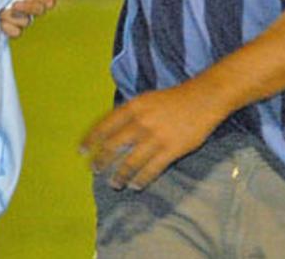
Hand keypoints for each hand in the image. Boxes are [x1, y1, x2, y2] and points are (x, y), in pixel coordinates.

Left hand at [0, 0, 54, 36]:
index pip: (48, 0)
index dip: (48, 2)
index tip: (44, 1)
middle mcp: (25, 4)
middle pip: (38, 12)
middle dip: (27, 9)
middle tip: (14, 4)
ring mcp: (15, 17)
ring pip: (25, 23)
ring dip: (11, 17)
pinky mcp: (5, 27)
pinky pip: (15, 32)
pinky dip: (7, 27)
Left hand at [79, 79, 228, 190]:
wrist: (202, 99)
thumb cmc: (173, 99)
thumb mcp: (146, 99)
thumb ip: (130, 114)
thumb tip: (112, 130)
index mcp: (133, 107)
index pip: (105, 125)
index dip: (91, 140)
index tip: (81, 151)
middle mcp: (141, 122)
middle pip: (114, 146)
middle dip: (102, 160)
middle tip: (95, 169)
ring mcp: (156, 138)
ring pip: (131, 162)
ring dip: (120, 175)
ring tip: (114, 183)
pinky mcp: (171, 150)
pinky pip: (151, 169)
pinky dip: (141, 179)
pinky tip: (135, 185)